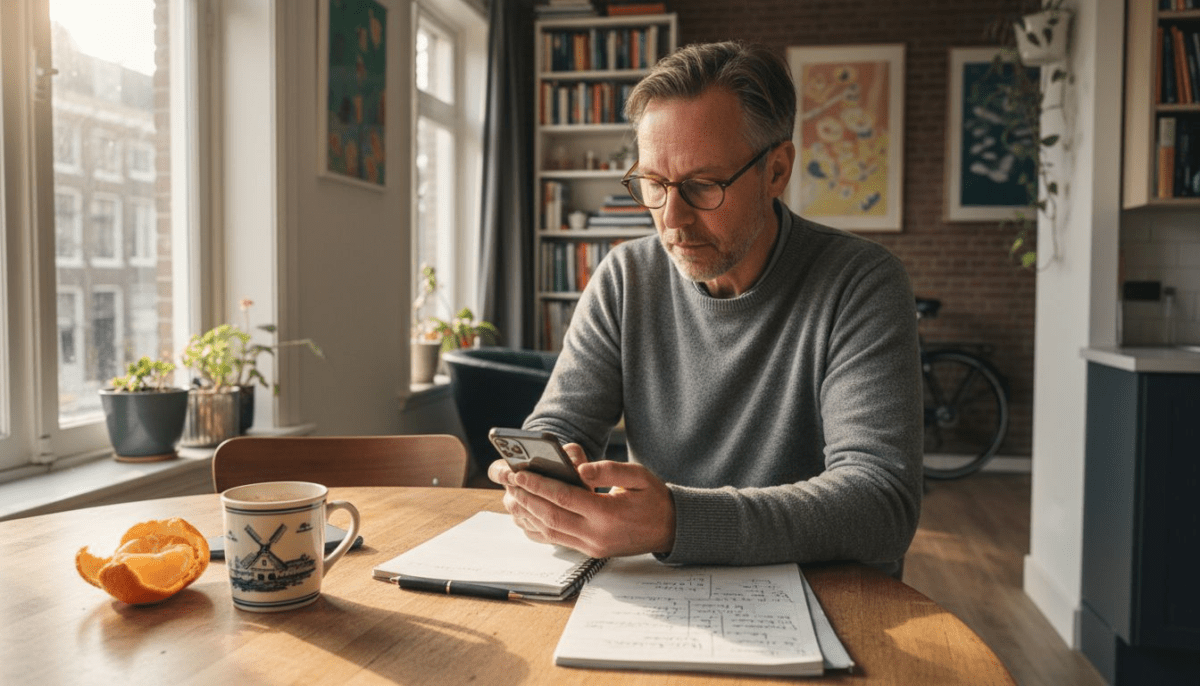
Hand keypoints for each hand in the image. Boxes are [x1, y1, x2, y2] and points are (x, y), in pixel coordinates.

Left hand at [487, 443, 675, 558]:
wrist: (670, 530)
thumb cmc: (654, 499)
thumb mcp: (638, 476)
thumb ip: (609, 470)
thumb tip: (580, 469)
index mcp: (608, 514)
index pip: (564, 498)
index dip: (539, 485)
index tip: (520, 474)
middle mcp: (596, 534)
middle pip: (551, 516)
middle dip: (526, 498)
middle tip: (509, 482)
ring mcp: (592, 546)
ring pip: (549, 532)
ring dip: (527, 514)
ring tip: (512, 496)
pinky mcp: (590, 552)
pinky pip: (557, 541)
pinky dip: (537, 529)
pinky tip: (526, 516)